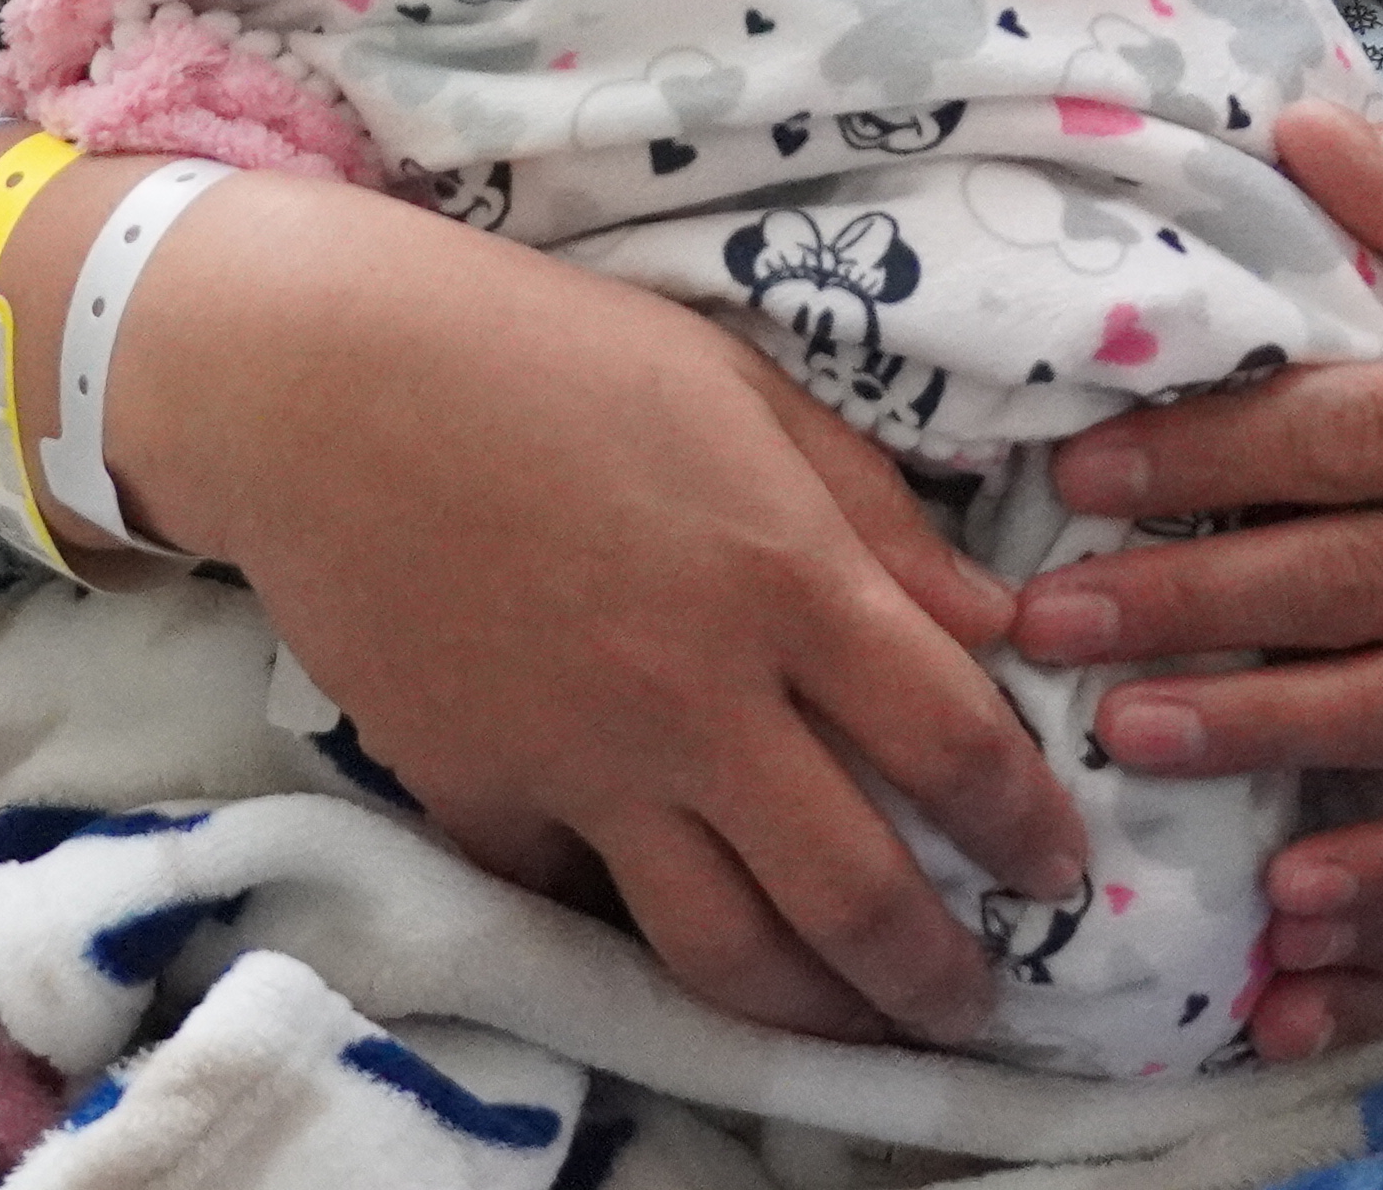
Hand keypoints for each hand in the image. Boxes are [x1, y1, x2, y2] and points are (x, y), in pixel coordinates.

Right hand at [137, 184, 1092, 1051]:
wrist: (325, 385)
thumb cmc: (550, 352)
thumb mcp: (742, 386)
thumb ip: (873, 510)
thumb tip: (995, 618)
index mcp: (784, 577)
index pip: (952, 741)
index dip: (1024, 823)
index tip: (1058, 866)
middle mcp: (698, 697)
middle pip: (853, 890)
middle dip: (935, 972)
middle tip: (974, 1004)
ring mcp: (584, 766)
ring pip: (725, 949)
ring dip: (814, 1012)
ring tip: (859, 1030)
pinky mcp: (482, 802)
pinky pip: (581, 902)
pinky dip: (635, 927)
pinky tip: (683, 933)